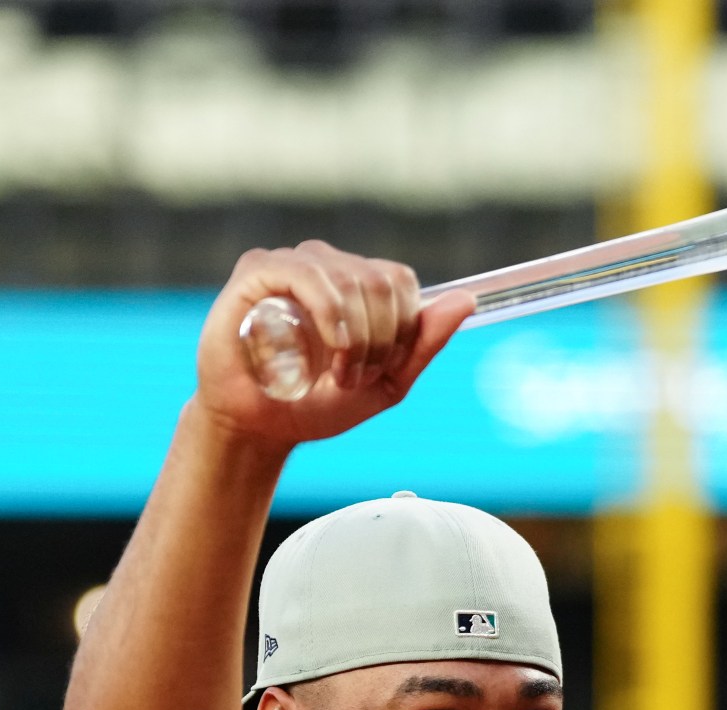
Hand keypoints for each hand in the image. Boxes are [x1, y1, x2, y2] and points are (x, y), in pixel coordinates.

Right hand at [193, 240, 474, 445]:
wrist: (261, 428)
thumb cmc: (317, 403)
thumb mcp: (387, 381)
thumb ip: (425, 344)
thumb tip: (468, 300)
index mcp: (357, 282)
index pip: (401, 281)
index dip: (404, 327)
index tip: (383, 369)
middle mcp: (326, 264)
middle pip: (382, 281)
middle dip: (381, 340)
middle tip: (355, 379)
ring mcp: (292, 263)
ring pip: (351, 280)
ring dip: (356, 337)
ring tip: (337, 376)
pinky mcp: (258, 270)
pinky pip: (307, 274)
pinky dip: (329, 314)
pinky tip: (328, 346)